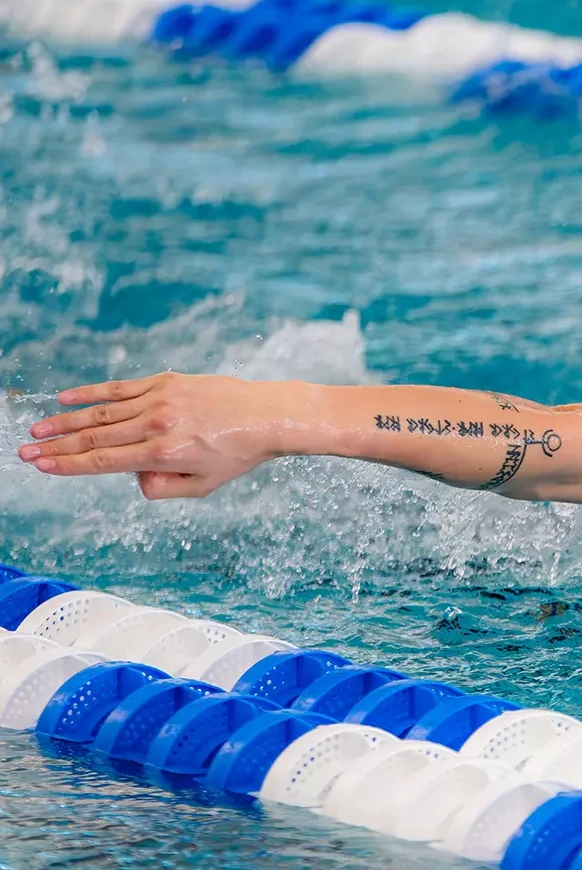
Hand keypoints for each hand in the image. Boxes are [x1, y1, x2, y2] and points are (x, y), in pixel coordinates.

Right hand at [18, 373, 300, 498]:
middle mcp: (158, 424)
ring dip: (66, 420)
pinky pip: (121, 387)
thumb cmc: (236, 454)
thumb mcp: (203, 485)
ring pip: (103, 411)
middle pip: (95, 437)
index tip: (41, 465)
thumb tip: (132, 478)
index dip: (68, 464)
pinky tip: (66, 398)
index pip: (104, 461)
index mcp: (164, 454)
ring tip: (38, 428)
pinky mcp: (167, 381)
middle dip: (56, 446)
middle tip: (24, 451)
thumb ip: (163, 488)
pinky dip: (91, 393)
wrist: (267, 415)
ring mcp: (161, 399)